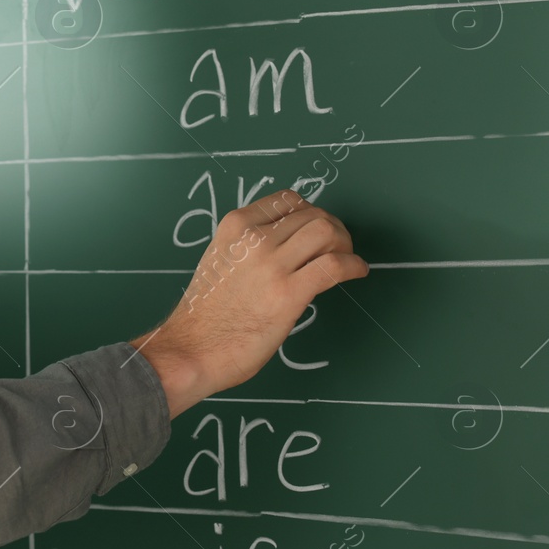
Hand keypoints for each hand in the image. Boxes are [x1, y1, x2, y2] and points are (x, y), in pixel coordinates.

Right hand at [130, 189, 368, 417]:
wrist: (192, 349)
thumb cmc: (205, 313)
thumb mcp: (221, 261)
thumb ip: (250, 247)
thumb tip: (290, 246)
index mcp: (235, 226)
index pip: (287, 199)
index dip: (310, 211)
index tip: (317, 229)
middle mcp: (254, 239)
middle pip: (313, 214)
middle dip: (333, 228)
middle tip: (338, 248)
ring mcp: (272, 265)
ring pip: (326, 232)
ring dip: (345, 244)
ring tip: (346, 259)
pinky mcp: (288, 294)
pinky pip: (335, 265)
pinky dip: (353, 265)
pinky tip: (356, 272)